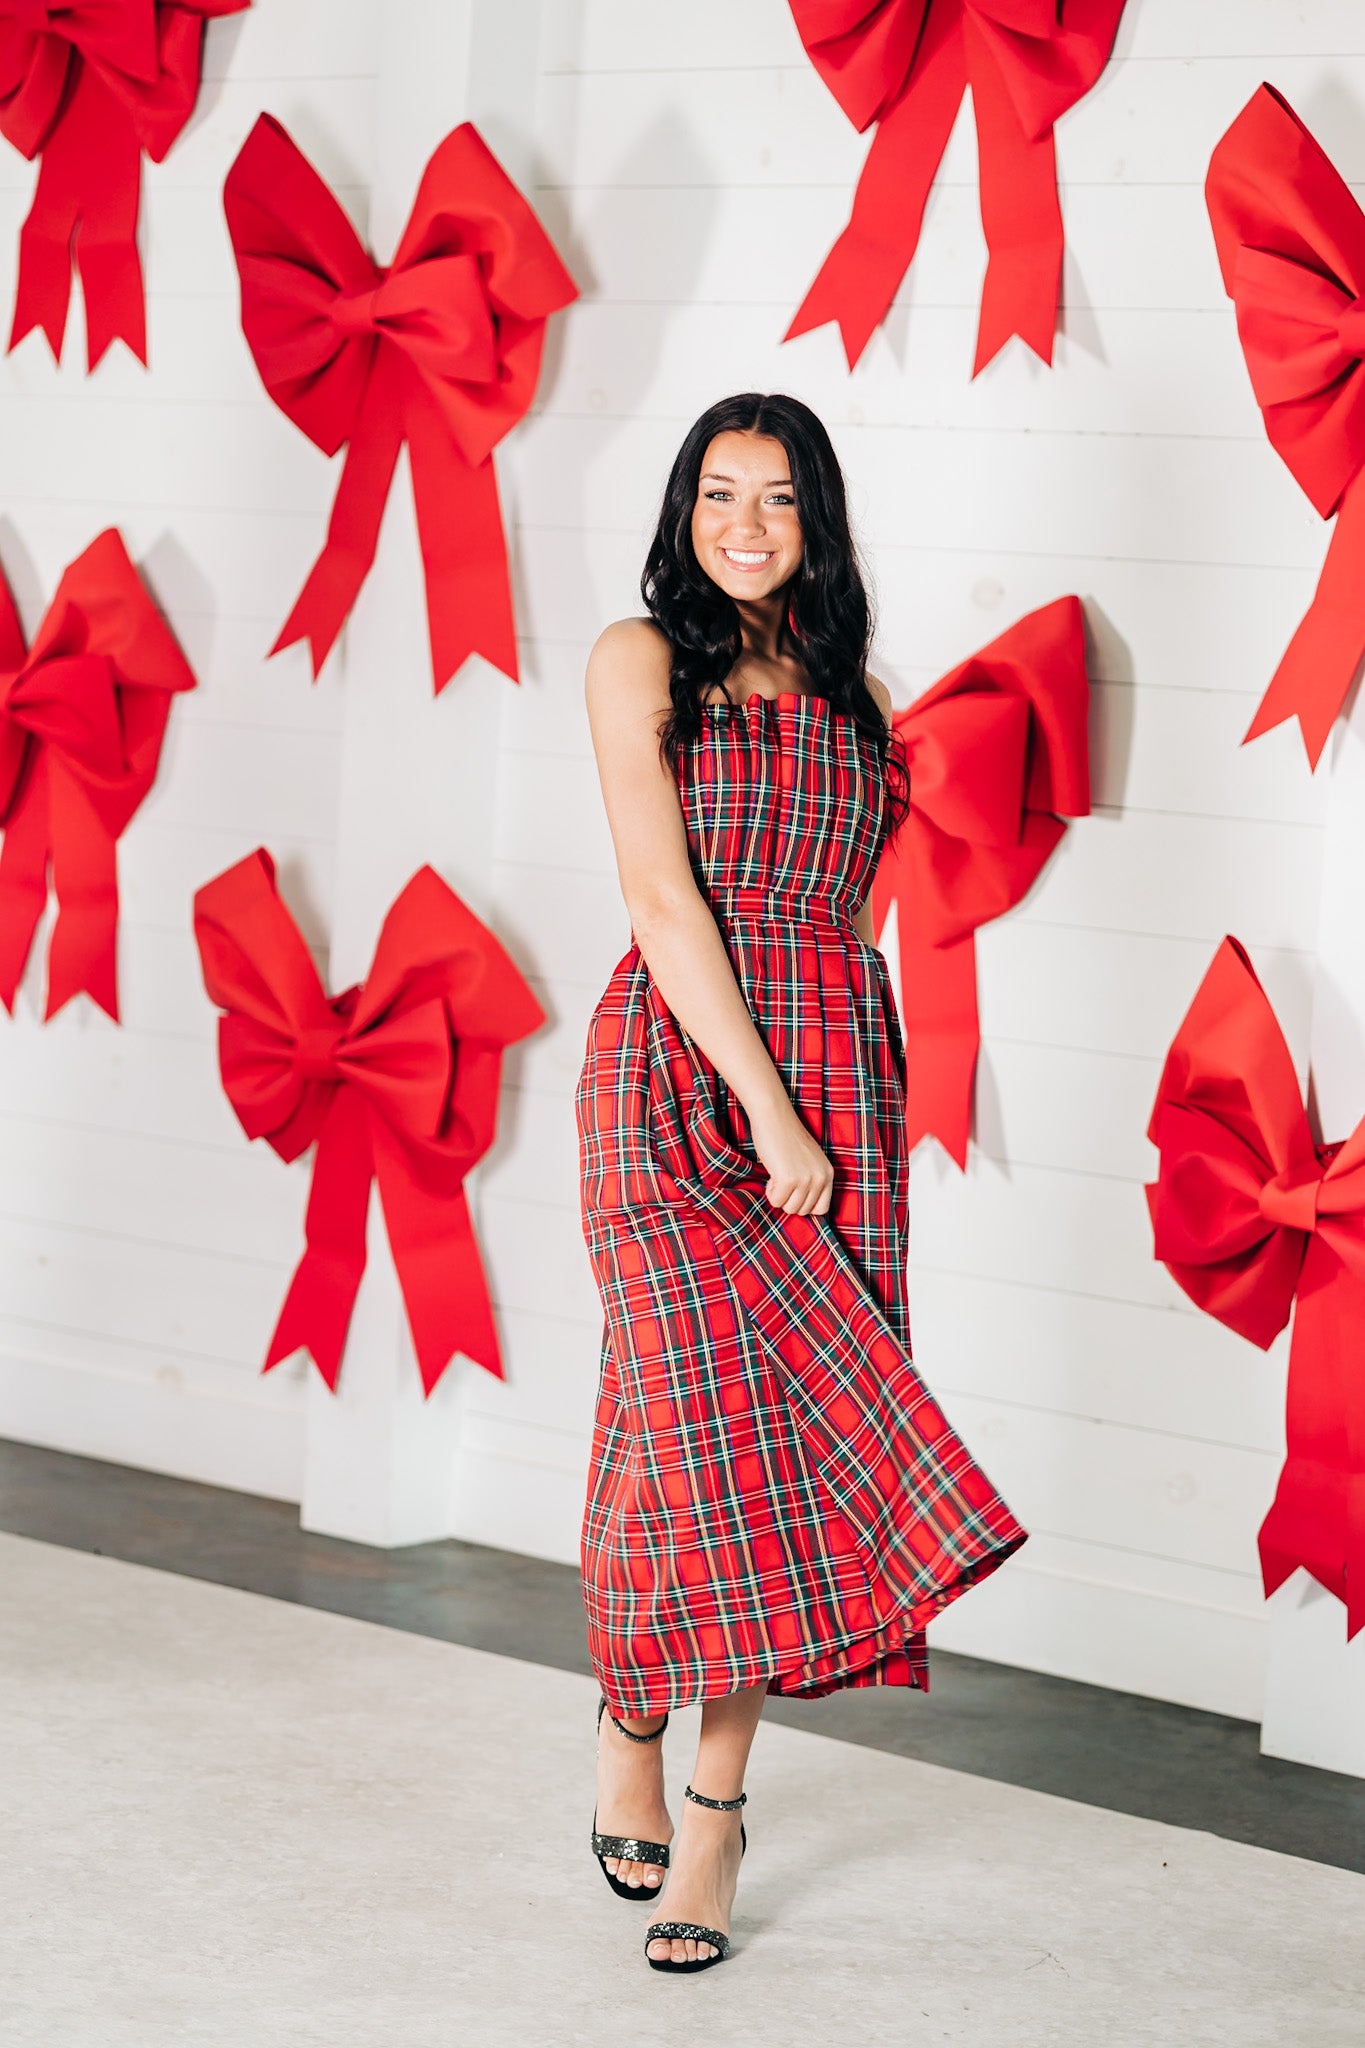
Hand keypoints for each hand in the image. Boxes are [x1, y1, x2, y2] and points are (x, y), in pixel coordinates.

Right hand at [747, 1099, 834, 1215]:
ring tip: (778, 1175)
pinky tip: (772, 1173)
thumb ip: (811, 1181)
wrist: (774, 1117)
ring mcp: (806, 1179)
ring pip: (789, 1209)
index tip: (794, 1193)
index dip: (805, 1205)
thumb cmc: (786, 1137)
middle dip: (789, 1199)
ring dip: (779, 1196)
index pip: (822, 1209)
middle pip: (803, 1211)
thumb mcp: (809, 1161)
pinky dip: (770, 1191)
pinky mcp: (788, 1179)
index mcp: (828, 1173)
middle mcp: (821, 1178)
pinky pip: (776, 1201)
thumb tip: (803, 1209)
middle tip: (783, 1178)